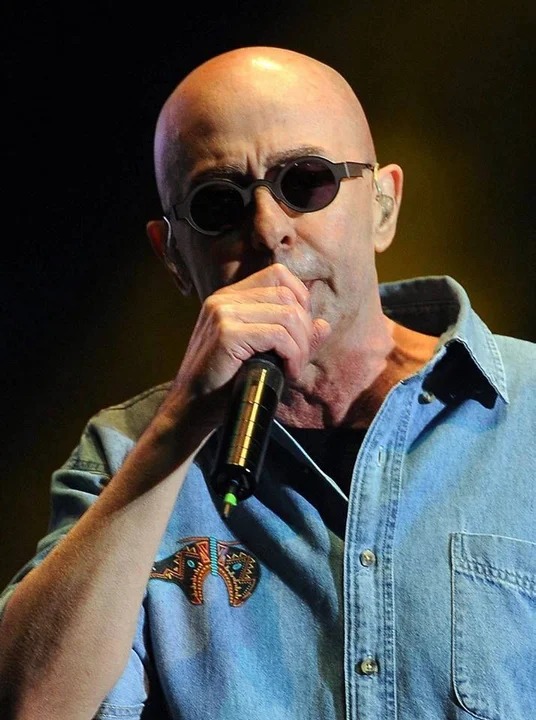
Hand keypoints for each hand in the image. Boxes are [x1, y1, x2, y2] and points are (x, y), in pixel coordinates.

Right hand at [160, 263, 330, 432]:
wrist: (191, 409)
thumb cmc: (225, 384)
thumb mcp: (262, 355)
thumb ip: (292, 338)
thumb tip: (324, 325)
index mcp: (229, 297)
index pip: (278, 275)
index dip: (300, 300)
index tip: (299, 334)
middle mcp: (224, 299)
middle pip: (287, 295)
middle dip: (304, 329)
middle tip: (297, 359)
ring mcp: (223, 313)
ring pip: (287, 314)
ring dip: (300, 346)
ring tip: (292, 369)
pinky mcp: (226, 334)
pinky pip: (278, 335)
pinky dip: (292, 355)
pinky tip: (287, 373)